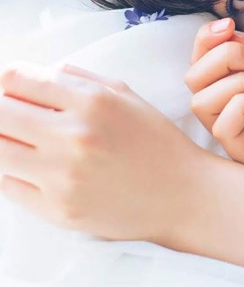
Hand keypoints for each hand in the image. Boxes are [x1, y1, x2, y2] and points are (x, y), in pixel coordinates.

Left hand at [0, 62, 209, 240]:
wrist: (183, 196)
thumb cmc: (154, 142)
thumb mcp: (124, 94)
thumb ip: (75, 78)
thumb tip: (28, 76)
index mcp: (91, 102)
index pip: (15, 79)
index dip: (6, 82)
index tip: (12, 90)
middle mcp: (73, 136)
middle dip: (1, 110)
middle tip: (13, 117)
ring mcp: (62, 176)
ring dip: (4, 142)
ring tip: (23, 142)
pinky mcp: (58, 211)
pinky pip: (8, 185)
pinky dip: (12, 173)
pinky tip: (34, 168)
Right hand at [184, 18, 243, 199]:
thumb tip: (236, 37)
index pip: (207, 62)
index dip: (207, 39)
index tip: (228, 25)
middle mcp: (241, 111)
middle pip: (194, 78)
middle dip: (220, 56)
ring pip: (200, 102)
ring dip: (233, 80)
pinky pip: (221, 128)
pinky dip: (239, 103)